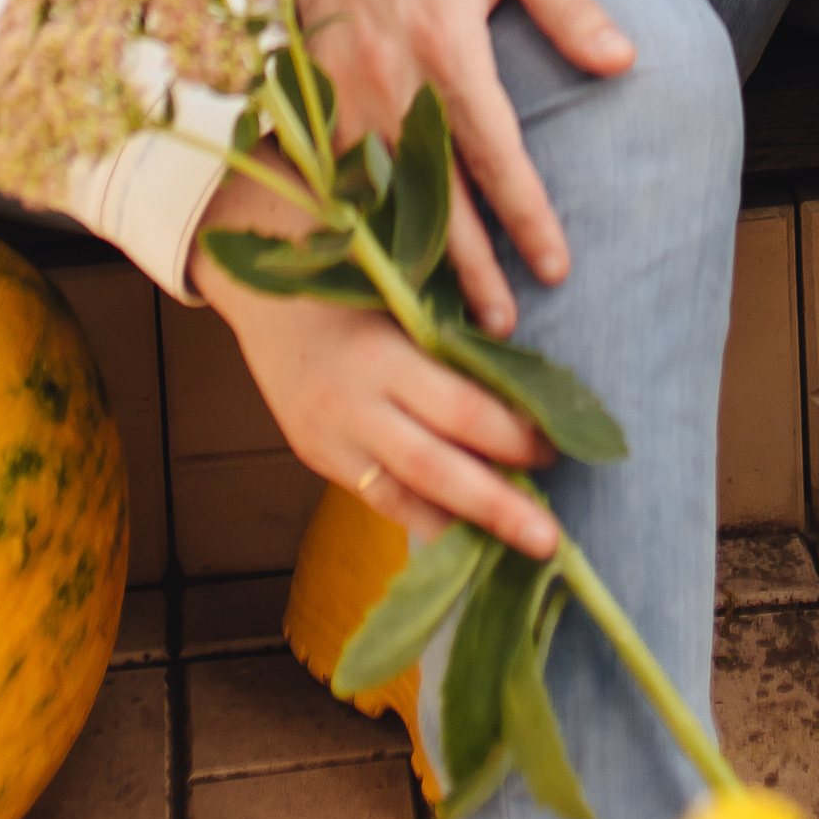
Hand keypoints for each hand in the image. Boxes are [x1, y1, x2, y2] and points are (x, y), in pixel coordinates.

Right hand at [194, 181, 559, 555]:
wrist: (260, 283)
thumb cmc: (350, 272)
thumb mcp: (404, 292)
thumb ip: (452, 341)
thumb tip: (526, 391)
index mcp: (382, 353)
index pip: (462, 409)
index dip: (514, 436)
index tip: (558, 447)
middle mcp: (352, 404)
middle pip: (437, 468)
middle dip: (497, 506)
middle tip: (551, 538)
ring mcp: (328, 438)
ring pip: (402, 498)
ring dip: (462, 526)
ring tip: (512, 547)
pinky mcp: (314, 456)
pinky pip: (375, 499)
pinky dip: (420, 519)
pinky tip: (460, 536)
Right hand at [301, 0, 632, 334]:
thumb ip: (567, 4)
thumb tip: (623, 62)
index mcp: (445, 40)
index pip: (493, 151)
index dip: (525, 217)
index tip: (556, 268)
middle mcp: (386, 73)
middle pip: (429, 192)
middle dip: (465, 268)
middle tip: (499, 326)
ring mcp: (338, 83)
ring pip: (373, 191)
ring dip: (406, 254)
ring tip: (439, 311)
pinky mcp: (308, 83)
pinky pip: (331, 167)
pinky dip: (354, 218)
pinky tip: (376, 254)